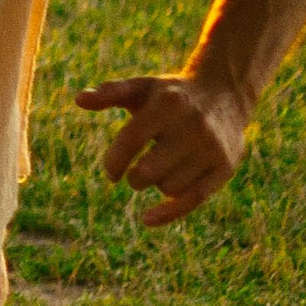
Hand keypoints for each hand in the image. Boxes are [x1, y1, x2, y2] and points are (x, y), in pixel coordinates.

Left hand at [76, 69, 253, 227]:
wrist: (225, 95)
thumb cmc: (171, 96)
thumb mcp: (141, 87)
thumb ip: (110, 92)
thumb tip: (80, 99)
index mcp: (168, 105)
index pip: (131, 140)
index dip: (115, 161)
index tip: (111, 172)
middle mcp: (193, 126)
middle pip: (148, 172)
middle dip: (135, 178)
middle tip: (136, 174)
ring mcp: (212, 148)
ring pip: (169, 187)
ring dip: (157, 184)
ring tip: (164, 167)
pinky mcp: (225, 167)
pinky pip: (194, 199)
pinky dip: (169, 213)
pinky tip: (148, 219)